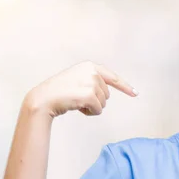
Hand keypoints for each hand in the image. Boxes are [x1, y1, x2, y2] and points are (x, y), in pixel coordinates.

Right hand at [23, 61, 137, 117]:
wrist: (43, 98)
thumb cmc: (59, 92)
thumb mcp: (77, 79)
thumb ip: (92, 80)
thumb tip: (106, 93)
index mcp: (89, 65)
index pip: (112, 77)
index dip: (125, 86)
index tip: (135, 93)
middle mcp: (92, 71)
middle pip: (107, 94)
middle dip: (95, 100)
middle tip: (77, 98)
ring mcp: (91, 82)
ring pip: (103, 103)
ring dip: (92, 106)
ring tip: (75, 101)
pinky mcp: (90, 94)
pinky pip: (99, 110)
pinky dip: (90, 112)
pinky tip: (77, 108)